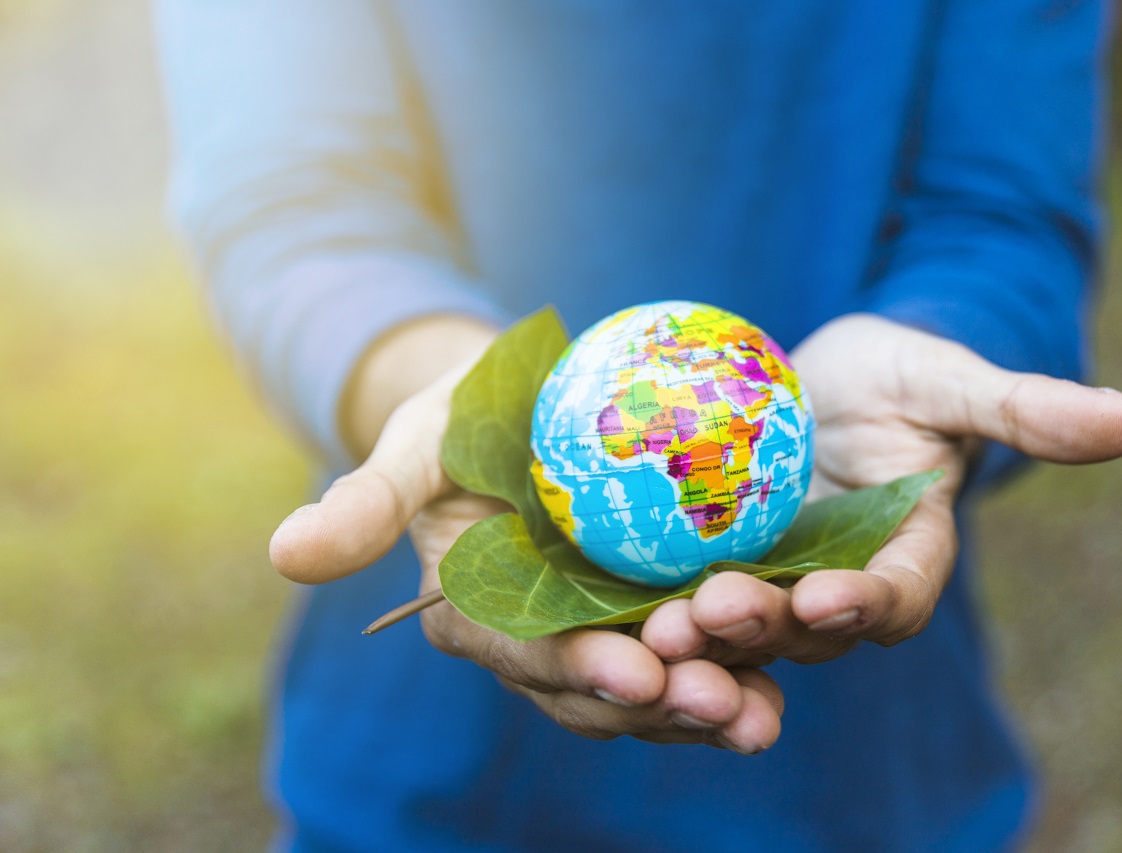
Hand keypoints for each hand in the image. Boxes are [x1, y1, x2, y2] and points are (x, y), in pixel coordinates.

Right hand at [268, 315, 784, 751]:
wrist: (513, 403)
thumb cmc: (456, 416)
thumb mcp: (412, 445)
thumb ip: (364, 503)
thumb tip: (285, 555)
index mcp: (471, 616)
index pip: (520, 655)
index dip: (571, 670)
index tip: (630, 675)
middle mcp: (536, 640)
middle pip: (597, 689)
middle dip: (660, 705)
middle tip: (725, 707)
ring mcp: (599, 629)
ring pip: (655, 680)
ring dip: (710, 699)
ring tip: (765, 712)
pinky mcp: (651, 606)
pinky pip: (697, 638)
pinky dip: (742, 655)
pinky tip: (795, 661)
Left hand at [643, 314, 1121, 666]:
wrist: (826, 380)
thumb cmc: (901, 374)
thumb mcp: (952, 380)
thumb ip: (1024, 408)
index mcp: (904, 558)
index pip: (895, 596)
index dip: (869, 604)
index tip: (834, 596)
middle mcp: (837, 586)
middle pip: (804, 628)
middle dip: (764, 628)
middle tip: (712, 612)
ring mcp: (772, 580)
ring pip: (739, 625)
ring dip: (701, 632)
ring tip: (658, 622)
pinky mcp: (714, 563)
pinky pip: (682, 589)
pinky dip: (653, 599)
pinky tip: (609, 594)